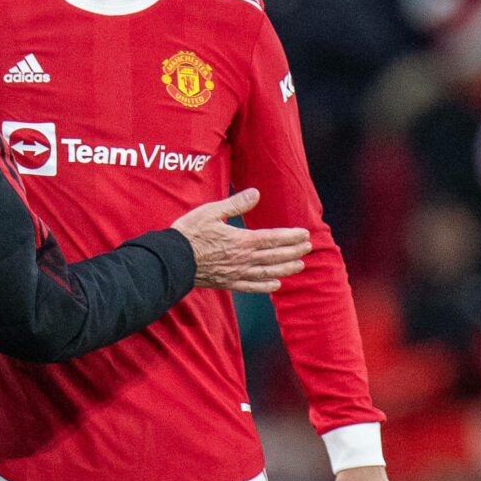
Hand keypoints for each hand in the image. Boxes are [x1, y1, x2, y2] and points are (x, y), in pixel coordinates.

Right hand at [171, 189, 307, 291]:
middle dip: (294, 251)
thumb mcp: (211, 211)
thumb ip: (236, 204)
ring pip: (267, 273)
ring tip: (300, 266)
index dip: (291, 236)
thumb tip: (256, 193)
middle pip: (275, 256)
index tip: (305, 234)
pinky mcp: (227, 283)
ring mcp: (236, 273)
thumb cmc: (189, 233)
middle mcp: (243, 259)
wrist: (172, 260)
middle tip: (308, 248)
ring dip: (286, 269)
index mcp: (241, 240)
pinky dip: (265, 286)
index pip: (273, 238)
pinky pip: (251, 286)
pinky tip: (276, 285)